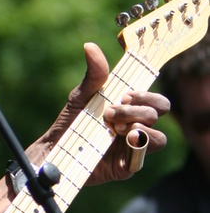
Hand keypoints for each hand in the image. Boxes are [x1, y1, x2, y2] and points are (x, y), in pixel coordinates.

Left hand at [46, 42, 168, 184]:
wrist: (54, 149)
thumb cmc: (71, 121)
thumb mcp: (81, 96)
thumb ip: (93, 74)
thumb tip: (90, 46)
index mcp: (131, 109)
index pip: (156, 101)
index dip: (146, 95)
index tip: (124, 94)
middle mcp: (137, 127)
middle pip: (158, 114)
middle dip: (137, 110)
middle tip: (111, 112)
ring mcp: (133, 147)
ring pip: (158, 138)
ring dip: (140, 128)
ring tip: (116, 127)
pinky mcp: (126, 166)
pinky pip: (142, 158)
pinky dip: (136, 147)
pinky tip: (122, 140)